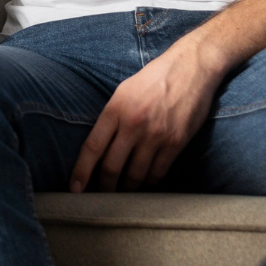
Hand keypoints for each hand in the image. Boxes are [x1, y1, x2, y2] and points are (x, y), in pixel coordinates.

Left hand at [70, 42, 222, 192]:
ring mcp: (156, 135)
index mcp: (115, 109)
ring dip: (127, 189)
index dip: (81, 172)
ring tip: (122, 194)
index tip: (75, 189)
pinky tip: (145, 184)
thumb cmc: (154, 78)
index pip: (92, 148)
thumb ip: (111, 117)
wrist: (191, 67)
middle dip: (104, 187)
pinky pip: (158, 172)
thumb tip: (99, 146)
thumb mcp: (123, 91)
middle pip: (112, 167)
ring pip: (135, 175)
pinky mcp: (176, 142)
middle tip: (101, 197)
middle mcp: (133, 124)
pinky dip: (150, 183)